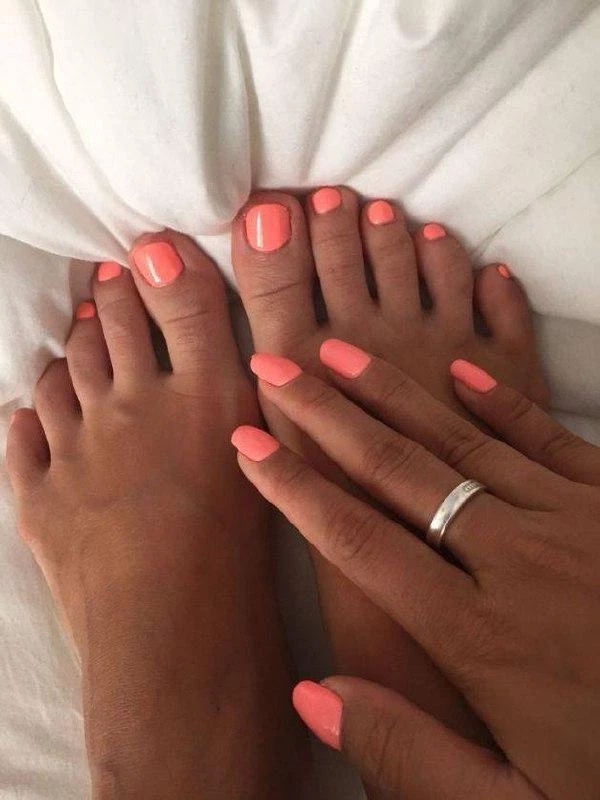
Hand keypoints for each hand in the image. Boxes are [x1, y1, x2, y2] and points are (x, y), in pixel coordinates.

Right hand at [232, 340, 599, 799]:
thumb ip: (409, 756)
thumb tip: (313, 694)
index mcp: (480, 635)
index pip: (360, 543)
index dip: (296, 490)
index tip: (248, 446)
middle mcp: (518, 561)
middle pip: (400, 472)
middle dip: (328, 415)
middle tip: (276, 367)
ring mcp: (574, 524)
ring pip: (463, 444)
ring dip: (396, 393)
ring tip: (340, 353)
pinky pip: (549, 439)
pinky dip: (500, 403)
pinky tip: (460, 370)